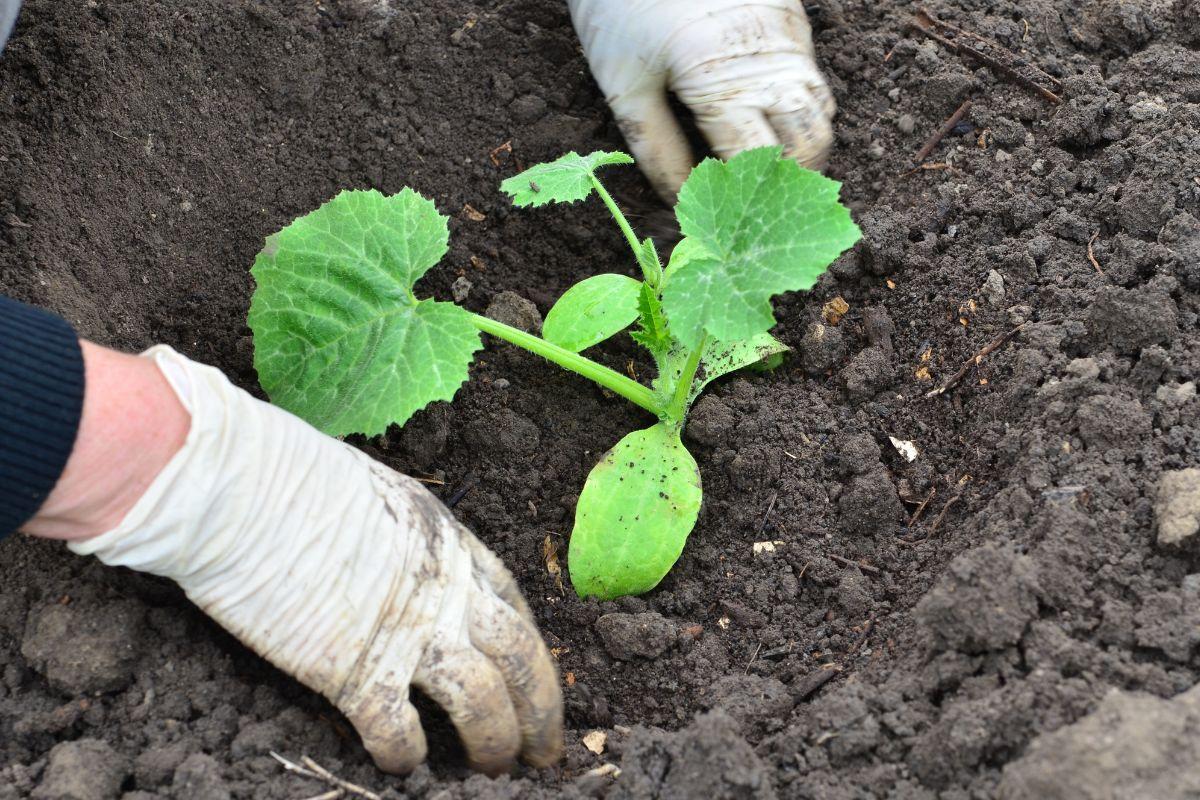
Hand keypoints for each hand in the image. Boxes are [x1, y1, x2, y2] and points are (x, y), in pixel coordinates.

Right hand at [44, 344, 561, 774]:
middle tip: (545, 751)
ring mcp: (408, 632)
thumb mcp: (379, 495)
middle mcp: (446, 588)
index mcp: (452, 542)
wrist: (240, 487)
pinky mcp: (357, 672)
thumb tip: (402, 567)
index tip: (538, 685)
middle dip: (542, 711)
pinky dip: (407, 756)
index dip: (534, 655)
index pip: (514, 608)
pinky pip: (399, 732)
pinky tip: (405, 767)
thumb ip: (405, 541)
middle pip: (520, 659)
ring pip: (482, 702)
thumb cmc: (291, 476)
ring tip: (497, 770)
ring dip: (496, 741)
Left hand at [569, 0, 835, 201]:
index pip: (756, 164)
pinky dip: (797, 107)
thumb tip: (681, 204)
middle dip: (787, 179)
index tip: (723, 223)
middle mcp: (771, 59)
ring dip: (799, 144)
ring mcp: (790, 34)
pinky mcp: (793, 15)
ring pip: (821, 109)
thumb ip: (656, 151)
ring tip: (757, 169)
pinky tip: (760, 118)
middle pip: (810, 143)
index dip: (743, 201)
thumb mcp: (622, 86)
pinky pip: (812, 76)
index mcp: (723, 82)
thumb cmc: (617, 3)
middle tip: (751, 204)